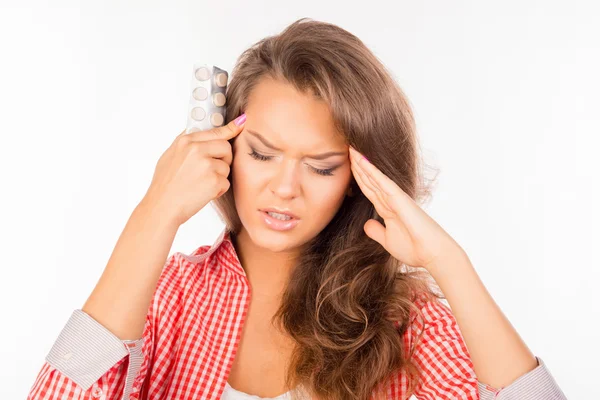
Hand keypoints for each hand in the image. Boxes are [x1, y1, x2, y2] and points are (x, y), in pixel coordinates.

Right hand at [141, 114, 246, 226]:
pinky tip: (203, 193)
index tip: (241, 123)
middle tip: (211, 171)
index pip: (215, 131)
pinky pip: (226, 182)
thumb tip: (199, 135)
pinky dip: (218, 190)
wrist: (162, 207)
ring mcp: (206, 164)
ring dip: (219, 177)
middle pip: (226, 147)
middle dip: (223, 159)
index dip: (230, 129)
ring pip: (226, 166)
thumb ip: (186, 144)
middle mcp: (196, 149)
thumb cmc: (165, 185)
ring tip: (201, 184)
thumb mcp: (170, 156)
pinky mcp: (214, 180)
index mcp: (185, 141)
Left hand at [348, 146, 463, 271]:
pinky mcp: (400, 199)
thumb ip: (377, 231)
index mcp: (388, 210)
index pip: (369, 190)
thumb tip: (367, 224)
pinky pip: (383, 182)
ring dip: (362, 163)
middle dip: (357, 166)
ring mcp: (396, 198)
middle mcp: (391, 200)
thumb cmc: (415, 249)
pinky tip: (362, 161)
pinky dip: (373, 172)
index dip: (358, 178)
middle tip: (347, 149)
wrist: (433, 255)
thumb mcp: (388, 240)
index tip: (347, 166)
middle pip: (370, 180)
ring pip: (374, 177)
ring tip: (351, 149)